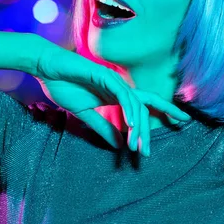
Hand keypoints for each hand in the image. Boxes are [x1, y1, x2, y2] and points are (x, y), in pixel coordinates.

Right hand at [33, 42, 191, 154]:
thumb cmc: (63, 86)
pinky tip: (131, 124)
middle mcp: (119, 87)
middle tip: (147, 153)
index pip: (143, 106)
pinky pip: (122, 95)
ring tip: (137, 145)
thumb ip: (103, 127)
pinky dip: (128, 110)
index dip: (163, 112)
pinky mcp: (105, 76)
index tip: (177, 126)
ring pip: (135, 104)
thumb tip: (120, 145)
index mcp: (115, 95)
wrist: (46, 69)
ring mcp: (114, 80)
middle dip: (149, 129)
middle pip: (144, 107)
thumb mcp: (84, 114)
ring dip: (137, 126)